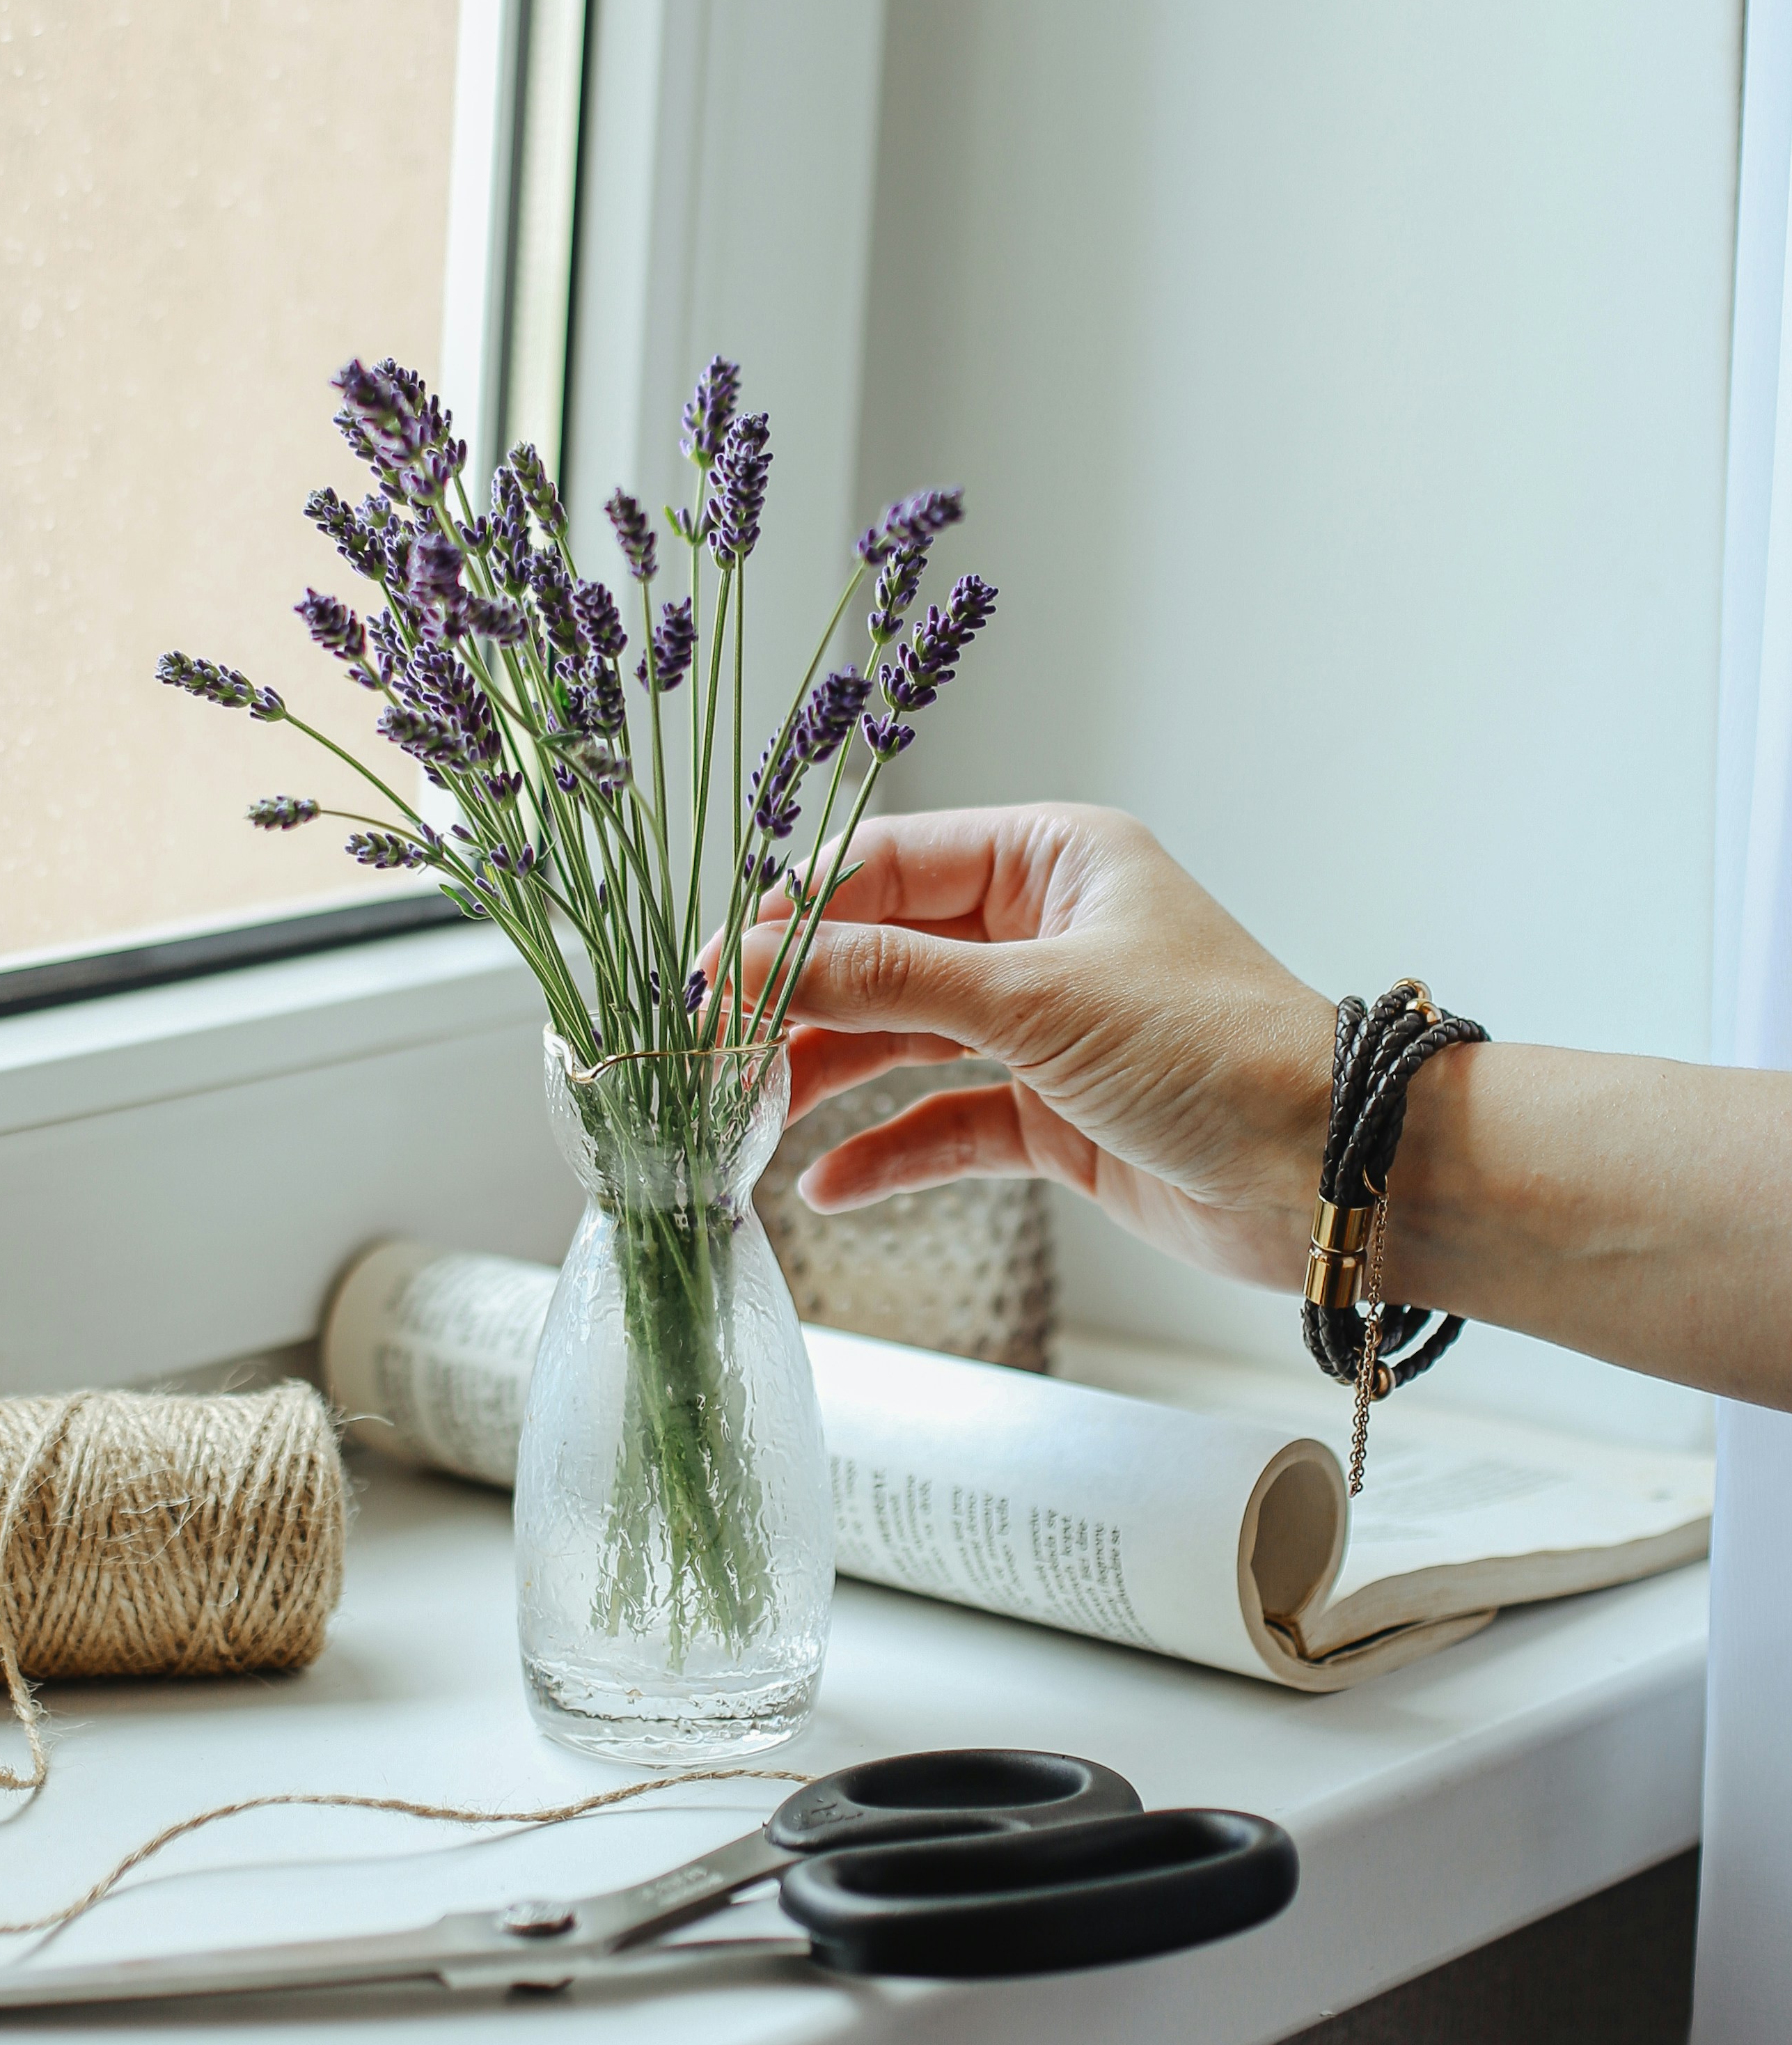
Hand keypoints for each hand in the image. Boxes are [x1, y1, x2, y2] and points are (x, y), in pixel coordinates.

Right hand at [731, 806, 1334, 1292]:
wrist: (1335, 1176)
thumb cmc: (1216, 1052)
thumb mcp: (1034, 1001)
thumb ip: (884, 981)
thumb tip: (754, 961)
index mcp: (1049, 860)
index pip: (885, 866)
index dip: (791, 916)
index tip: (712, 972)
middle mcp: (1043, 930)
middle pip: (883, 953)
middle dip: (797, 1000)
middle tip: (709, 1051)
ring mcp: (1048, 1023)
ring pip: (904, 1038)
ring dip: (827, 1076)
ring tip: (745, 1119)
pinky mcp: (1056, 1112)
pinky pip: (945, 1120)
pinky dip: (888, 1150)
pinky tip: (827, 1184)